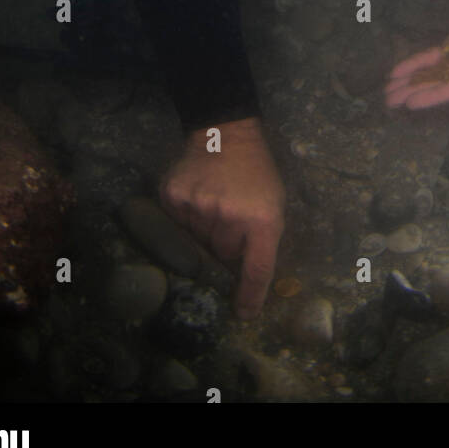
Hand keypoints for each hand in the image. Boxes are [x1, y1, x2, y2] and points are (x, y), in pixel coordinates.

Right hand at [160, 116, 285, 321]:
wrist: (226, 133)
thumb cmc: (256, 172)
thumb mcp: (273, 204)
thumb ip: (263, 240)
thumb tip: (245, 280)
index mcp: (262, 219)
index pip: (256, 270)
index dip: (250, 296)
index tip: (243, 314)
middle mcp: (230, 215)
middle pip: (222, 256)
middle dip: (225, 247)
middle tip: (228, 220)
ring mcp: (200, 206)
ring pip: (197, 241)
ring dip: (204, 232)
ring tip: (213, 203)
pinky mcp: (175, 197)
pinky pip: (177, 224)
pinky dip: (185, 218)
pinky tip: (196, 197)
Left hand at [385, 0, 448, 109]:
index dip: (438, 95)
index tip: (413, 103)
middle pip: (446, 84)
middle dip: (419, 92)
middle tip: (390, 101)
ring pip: (438, 74)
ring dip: (414, 82)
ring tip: (389, 92)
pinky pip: (436, 58)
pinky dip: (417, 64)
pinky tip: (398, 71)